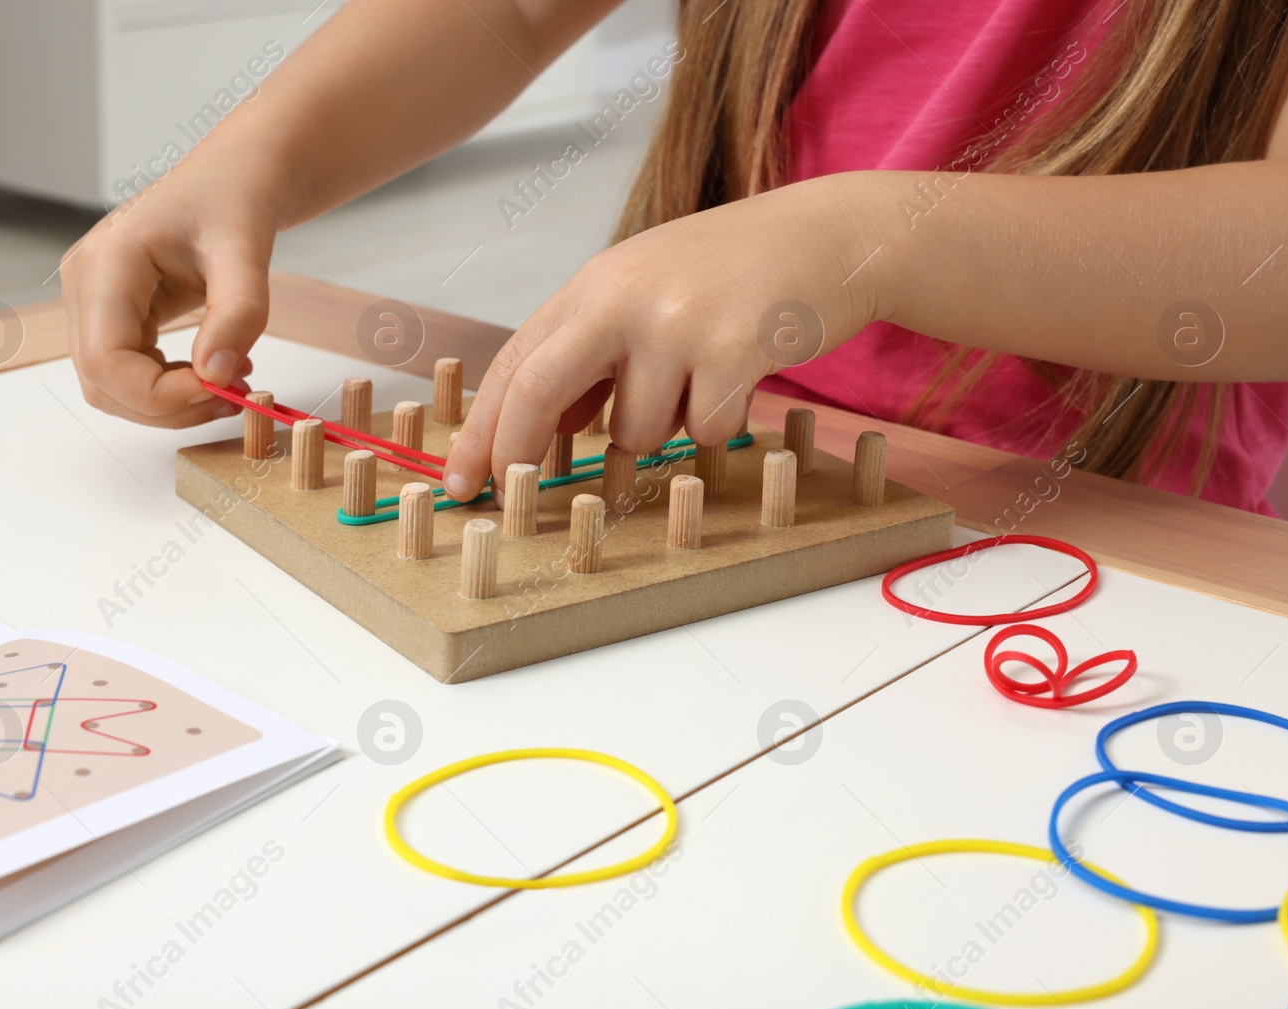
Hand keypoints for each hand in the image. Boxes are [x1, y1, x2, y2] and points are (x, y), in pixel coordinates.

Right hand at [59, 166, 278, 426]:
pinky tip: (214, 372)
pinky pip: (127, 372)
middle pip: (101, 381)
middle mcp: (85, 284)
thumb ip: (237, 316)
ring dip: (169, 402)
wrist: (231, 179)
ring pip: (111, 385)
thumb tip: (216, 375)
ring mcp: (92, 301)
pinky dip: (170, 387)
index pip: (105, 360)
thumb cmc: (231, 200)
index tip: (218, 392)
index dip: (157, 395)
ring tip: (230, 383)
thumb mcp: (246, 254)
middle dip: (167, 405)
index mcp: (106, 262)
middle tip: (233, 397)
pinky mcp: (111, 315)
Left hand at [442, 176, 870, 500]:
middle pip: (537, 390)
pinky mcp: (732, 347)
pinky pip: (704, 431)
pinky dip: (722, 422)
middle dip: (516, 452)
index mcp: (594, 285)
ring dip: (667, 428)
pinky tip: (745, 373)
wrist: (828, 235)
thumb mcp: (645, 299)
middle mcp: (623, 296)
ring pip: (636, 431)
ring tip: (703, 377)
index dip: (480, 428)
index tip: (459, 480)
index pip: (515, 363)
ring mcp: (676, 320)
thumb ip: (592, 361)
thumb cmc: (732, 275)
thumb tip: (539, 434)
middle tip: (511, 494)